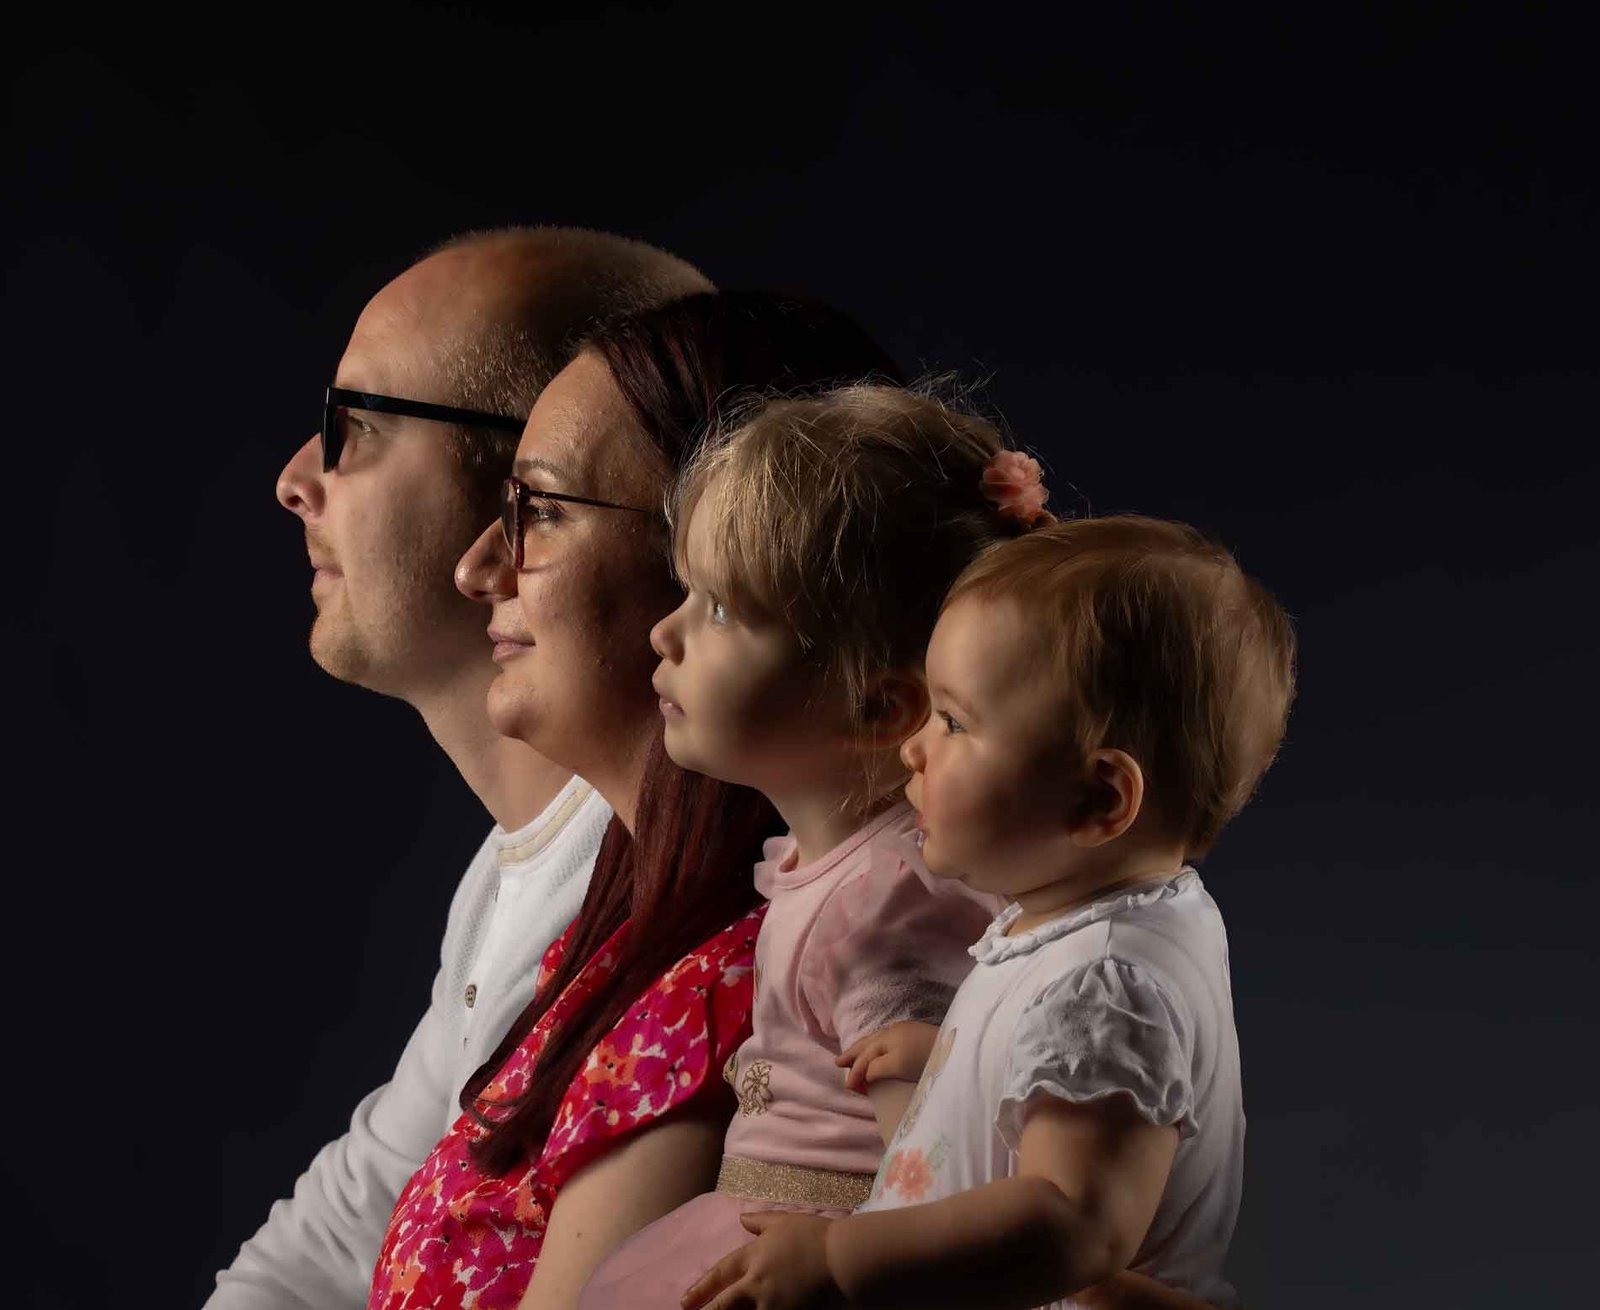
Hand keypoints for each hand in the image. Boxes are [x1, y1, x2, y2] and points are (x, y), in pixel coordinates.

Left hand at [680, 1211, 842, 1309]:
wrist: (844, 1259)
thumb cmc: (816, 1236)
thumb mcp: (785, 1221)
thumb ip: (761, 1221)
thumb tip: (742, 1219)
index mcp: (754, 1257)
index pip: (721, 1274)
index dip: (701, 1289)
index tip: (684, 1301)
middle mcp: (757, 1284)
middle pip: (724, 1304)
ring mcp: (772, 1305)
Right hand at [835, 1021, 939, 1092]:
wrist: (956, 1047)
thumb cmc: (924, 1057)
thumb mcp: (897, 1065)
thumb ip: (877, 1068)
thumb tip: (865, 1074)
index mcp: (886, 1038)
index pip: (865, 1058)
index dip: (855, 1073)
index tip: (850, 1089)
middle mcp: (892, 1032)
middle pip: (867, 1044)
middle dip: (853, 1054)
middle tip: (838, 1063)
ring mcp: (905, 1032)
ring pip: (877, 1040)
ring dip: (863, 1049)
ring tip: (854, 1054)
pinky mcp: (916, 1035)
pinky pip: (887, 1040)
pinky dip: (876, 1047)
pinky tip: (880, 1050)